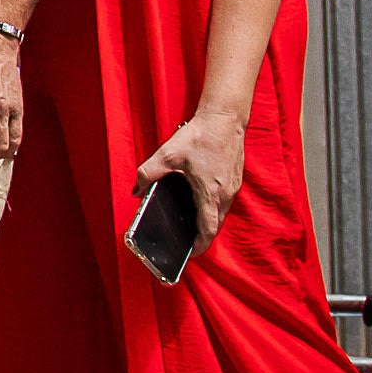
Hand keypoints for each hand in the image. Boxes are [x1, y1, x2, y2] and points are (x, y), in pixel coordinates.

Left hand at [139, 109, 248, 248]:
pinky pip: (224, 202)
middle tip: (185, 243)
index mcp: (210, 192)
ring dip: (207, 223)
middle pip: (215, 225)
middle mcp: (225, 194)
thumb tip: (137, 190)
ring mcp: (233, 188)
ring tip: (189, 227)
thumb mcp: (167, 154)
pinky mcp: (234, 180)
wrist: (225, 119)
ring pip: (221, 214)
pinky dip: (212, 209)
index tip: (190, 254)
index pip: (207, 229)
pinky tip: (198, 205)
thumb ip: (148, 173)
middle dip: (201, 236)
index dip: (199, 245)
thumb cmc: (199, 136)